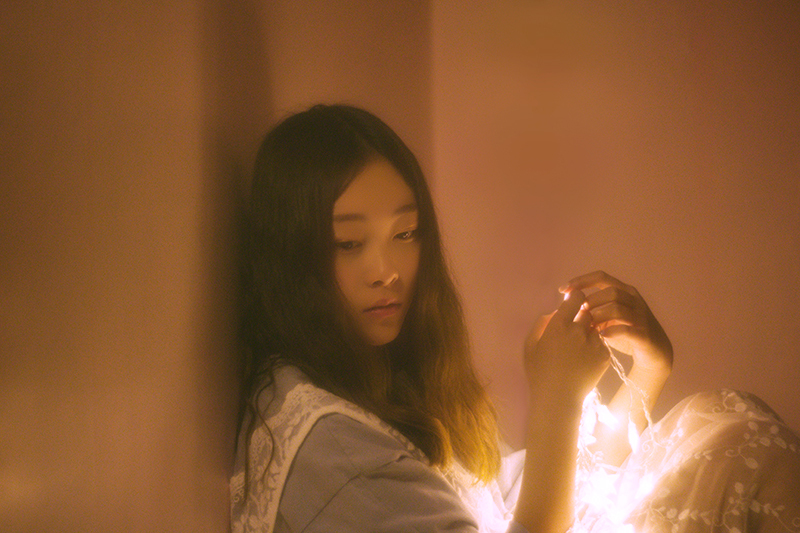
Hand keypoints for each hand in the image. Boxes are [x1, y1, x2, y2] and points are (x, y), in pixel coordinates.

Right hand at [524, 290, 609, 404]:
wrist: (558, 399)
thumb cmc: (539, 372)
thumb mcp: (530, 345)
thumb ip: (542, 323)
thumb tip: (555, 312)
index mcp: (559, 324)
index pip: (577, 297)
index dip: (576, 298)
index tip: (573, 303)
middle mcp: (579, 330)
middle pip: (589, 310)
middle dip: (583, 314)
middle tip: (576, 326)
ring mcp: (594, 343)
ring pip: (597, 327)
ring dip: (590, 330)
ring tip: (580, 345)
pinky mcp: (605, 356)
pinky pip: (602, 342)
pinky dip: (596, 345)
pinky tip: (586, 357)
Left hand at [560, 271, 672, 377]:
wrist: (654, 353)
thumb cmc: (625, 333)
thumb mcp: (607, 318)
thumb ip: (591, 311)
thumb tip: (565, 307)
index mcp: (624, 291)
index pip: (601, 277)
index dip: (581, 281)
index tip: (562, 290)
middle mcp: (634, 300)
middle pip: (611, 291)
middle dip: (591, 301)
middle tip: (579, 313)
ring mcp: (641, 316)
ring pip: (618, 309)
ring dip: (598, 316)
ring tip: (587, 326)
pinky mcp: (644, 334)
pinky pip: (627, 329)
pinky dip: (611, 332)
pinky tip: (600, 336)